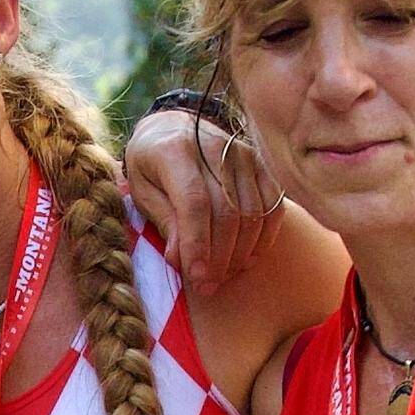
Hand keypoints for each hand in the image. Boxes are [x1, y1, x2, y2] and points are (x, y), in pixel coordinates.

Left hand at [123, 105, 275, 287]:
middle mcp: (214, 148)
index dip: (197, 244)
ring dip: (241, 253)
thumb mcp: (142, 191)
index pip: (194, 202)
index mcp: (175, 151)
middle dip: (219, 257)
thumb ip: (163, 221)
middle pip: (227, 210)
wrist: (172, 127)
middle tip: (208, 287)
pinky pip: (272, 205)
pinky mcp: (261, 163)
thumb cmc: (152, 166)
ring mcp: (242, 153)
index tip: (197, 278)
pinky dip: (264, 237)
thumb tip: (180, 259)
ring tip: (224, 277)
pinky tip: (247, 259)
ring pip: (252, 212)